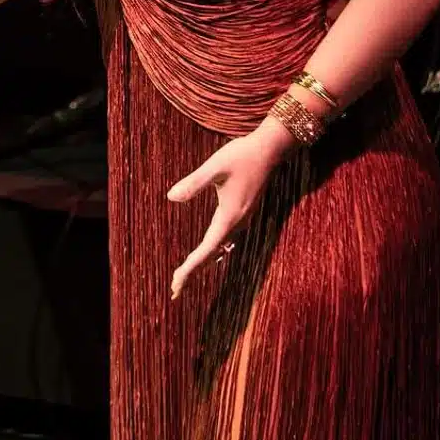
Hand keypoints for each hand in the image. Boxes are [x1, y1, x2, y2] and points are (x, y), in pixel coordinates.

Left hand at [166, 122, 294, 299]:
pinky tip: (211, 252)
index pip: (206, 250)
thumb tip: (170, 196)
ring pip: (220, 249)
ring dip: (203, 262)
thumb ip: (194, 183)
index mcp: (229, 217)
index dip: (190, 267)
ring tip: (186, 276)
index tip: (176, 283)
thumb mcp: (214, 167)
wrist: (269, 149)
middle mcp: (238, 223)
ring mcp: (242, 219)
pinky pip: (227, 240)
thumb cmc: (241, 155)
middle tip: (175, 290)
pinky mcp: (243, 212)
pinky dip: (213, 250)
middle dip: (194, 272)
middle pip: (212, 254)